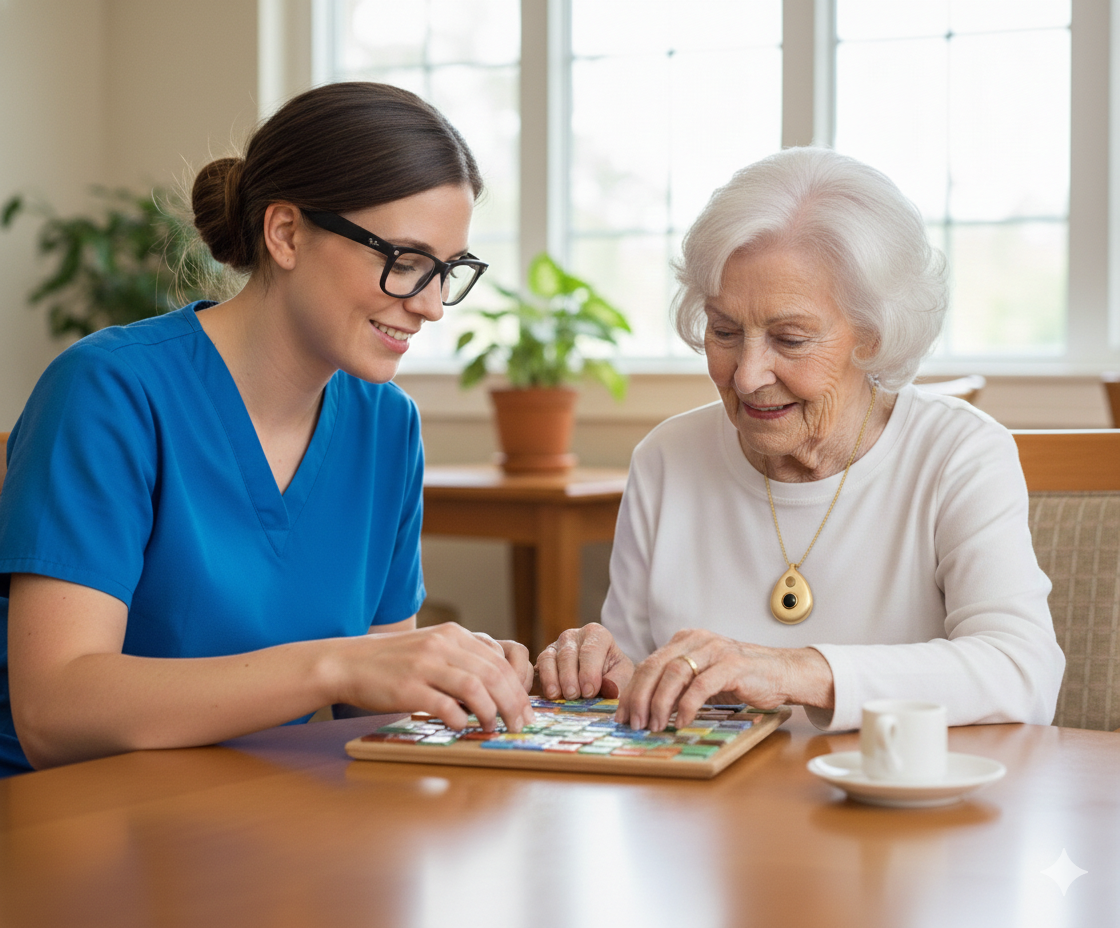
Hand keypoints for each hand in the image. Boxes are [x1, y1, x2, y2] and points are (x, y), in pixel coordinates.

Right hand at [335, 623, 533, 732]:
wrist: (347, 662)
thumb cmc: (393, 661)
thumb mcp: (432, 647)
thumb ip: (462, 659)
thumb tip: (498, 687)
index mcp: (453, 634)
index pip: (499, 660)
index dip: (518, 688)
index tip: (524, 709)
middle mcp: (442, 645)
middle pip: (494, 675)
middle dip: (513, 704)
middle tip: (519, 725)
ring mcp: (425, 665)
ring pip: (475, 689)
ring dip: (492, 713)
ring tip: (495, 727)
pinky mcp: (408, 688)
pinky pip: (446, 706)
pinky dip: (460, 720)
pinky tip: (462, 727)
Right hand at [536, 623, 634, 700]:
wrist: (599, 674)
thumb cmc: (612, 672)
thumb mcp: (622, 673)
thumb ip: (618, 680)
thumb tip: (610, 690)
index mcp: (596, 634)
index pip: (590, 650)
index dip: (589, 672)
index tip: (590, 692)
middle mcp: (573, 636)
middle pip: (568, 655)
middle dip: (570, 677)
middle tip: (573, 695)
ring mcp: (556, 646)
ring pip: (549, 659)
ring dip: (553, 679)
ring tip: (559, 696)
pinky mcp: (544, 659)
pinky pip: (539, 667)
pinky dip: (543, 681)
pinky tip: (550, 695)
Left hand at [616, 629, 833, 730]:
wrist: (783, 672)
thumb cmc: (741, 678)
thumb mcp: (703, 675)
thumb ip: (678, 682)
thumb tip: (645, 708)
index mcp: (685, 640)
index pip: (648, 664)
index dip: (632, 691)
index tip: (622, 715)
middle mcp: (697, 640)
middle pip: (655, 667)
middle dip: (640, 698)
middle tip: (633, 724)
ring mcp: (714, 651)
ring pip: (674, 674)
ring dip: (659, 704)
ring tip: (655, 726)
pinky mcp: (732, 666)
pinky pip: (700, 686)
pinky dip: (686, 706)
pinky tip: (680, 722)